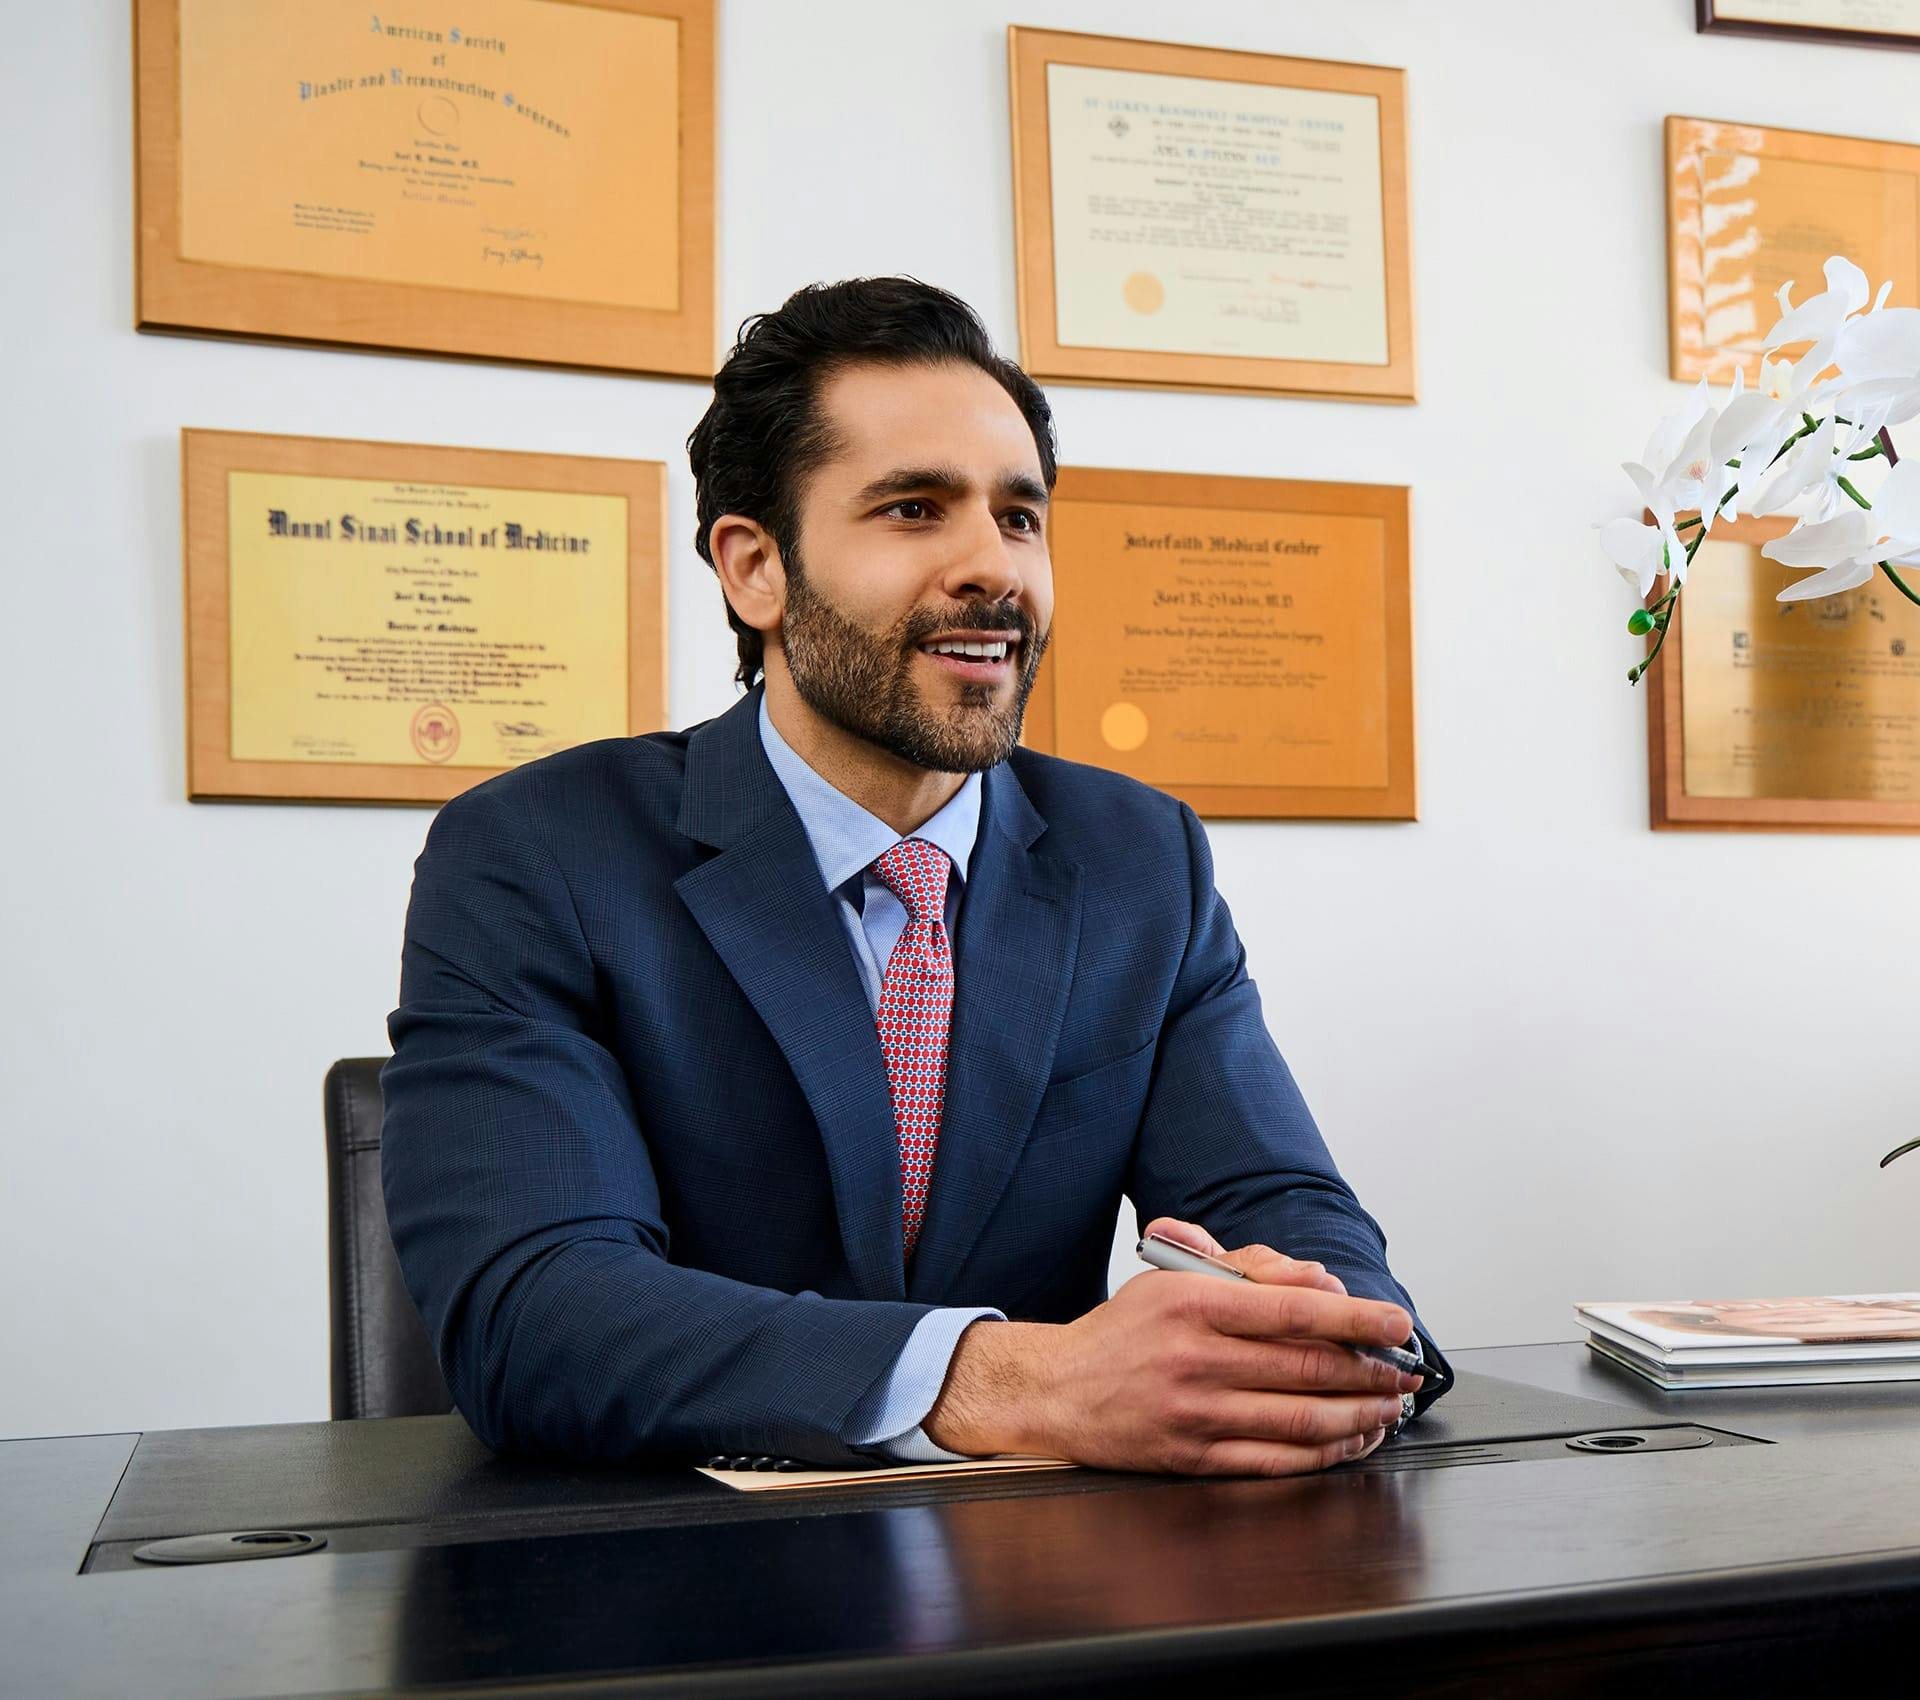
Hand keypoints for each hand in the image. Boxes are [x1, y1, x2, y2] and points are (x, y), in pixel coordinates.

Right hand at [923, 1217, 1421, 1476]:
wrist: (1058, 1390)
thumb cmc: (1124, 1330)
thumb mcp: (1175, 1277)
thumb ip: (1249, 1269)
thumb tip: (1319, 1282)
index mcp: (1194, 1304)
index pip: (1295, 1310)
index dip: (1358, 1319)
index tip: (1398, 1323)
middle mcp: (1196, 1358)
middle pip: (1308, 1368)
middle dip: (1371, 1372)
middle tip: (1404, 1372)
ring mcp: (1197, 1413)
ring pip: (1302, 1419)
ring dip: (1360, 1415)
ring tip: (1389, 1408)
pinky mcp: (1196, 1457)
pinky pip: (1278, 1460)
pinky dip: (1325, 1453)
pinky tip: (1350, 1440)